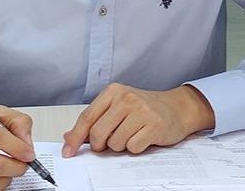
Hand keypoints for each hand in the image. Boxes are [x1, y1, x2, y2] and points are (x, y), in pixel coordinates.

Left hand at [62, 83, 213, 156]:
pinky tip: (142, 138)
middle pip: (98, 133)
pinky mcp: (154, 125)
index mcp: (113, 91)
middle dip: (100, 145)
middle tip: (108, 144)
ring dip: (120, 146)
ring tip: (131, 135)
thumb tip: (69, 137)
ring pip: (115, 143)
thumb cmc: (144, 108)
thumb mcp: (117, 107)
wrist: (176, 107)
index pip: (87, 117)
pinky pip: (133, 148)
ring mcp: (141, 111)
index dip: (76, 137)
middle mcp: (126, 98)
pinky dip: (135, 148)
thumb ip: (94, 120)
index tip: (68, 152)